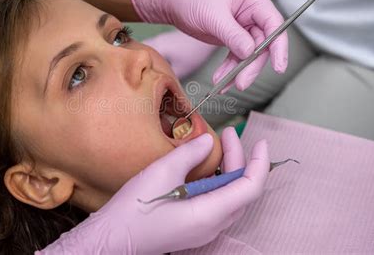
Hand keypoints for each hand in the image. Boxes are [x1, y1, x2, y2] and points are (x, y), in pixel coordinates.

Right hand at [37, 132, 269, 253]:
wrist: (113, 239)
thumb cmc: (135, 208)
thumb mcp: (163, 172)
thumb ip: (190, 153)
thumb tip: (207, 141)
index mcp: (210, 213)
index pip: (251, 187)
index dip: (260, 163)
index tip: (261, 141)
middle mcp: (213, 225)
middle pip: (241, 190)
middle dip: (240, 159)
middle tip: (228, 134)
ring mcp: (203, 229)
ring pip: (230, 198)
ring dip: (230, 171)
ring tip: (219, 147)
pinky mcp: (193, 228)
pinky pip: (217, 203)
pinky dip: (218, 183)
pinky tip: (206, 168)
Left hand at [130, 0, 287, 91]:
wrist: (173, 2)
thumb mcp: (212, 17)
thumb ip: (233, 35)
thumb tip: (250, 52)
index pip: (274, 23)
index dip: (279, 46)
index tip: (279, 68)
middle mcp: (253, 11)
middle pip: (263, 43)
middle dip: (252, 66)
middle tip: (241, 84)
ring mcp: (244, 25)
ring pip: (250, 54)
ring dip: (238, 71)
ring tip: (223, 86)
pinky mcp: (234, 37)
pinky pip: (237, 57)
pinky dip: (230, 70)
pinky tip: (220, 80)